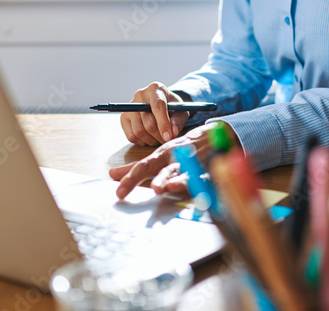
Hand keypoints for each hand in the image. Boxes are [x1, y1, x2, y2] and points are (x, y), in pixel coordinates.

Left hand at [108, 121, 238, 199]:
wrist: (216, 136)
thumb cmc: (185, 148)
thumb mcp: (161, 155)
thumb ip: (139, 167)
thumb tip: (112, 174)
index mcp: (162, 154)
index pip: (141, 166)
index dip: (129, 178)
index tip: (117, 192)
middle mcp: (173, 157)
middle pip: (154, 167)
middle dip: (138, 177)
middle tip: (126, 190)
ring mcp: (189, 163)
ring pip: (176, 171)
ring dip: (168, 178)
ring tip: (159, 188)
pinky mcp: (206, 170)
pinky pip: (198, 177)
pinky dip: (192, 182)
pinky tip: (185, 188)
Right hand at [119, 82, 189, 146]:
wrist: (160, 104)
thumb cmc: (172, 107)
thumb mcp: (181, 111)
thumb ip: (178, 121)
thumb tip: (172, 133)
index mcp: (156, 89)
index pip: (158, 105)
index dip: (163, 123)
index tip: (168, 137)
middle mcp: (140, 95)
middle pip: (148, 121)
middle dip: (159, 135)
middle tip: (167, 140)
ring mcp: (129, 106)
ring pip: (139, 130)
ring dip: (151, 140)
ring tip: (159, 138)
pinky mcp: (124, 118)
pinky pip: (131, 136)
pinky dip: (142, 141)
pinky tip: (150, 138)